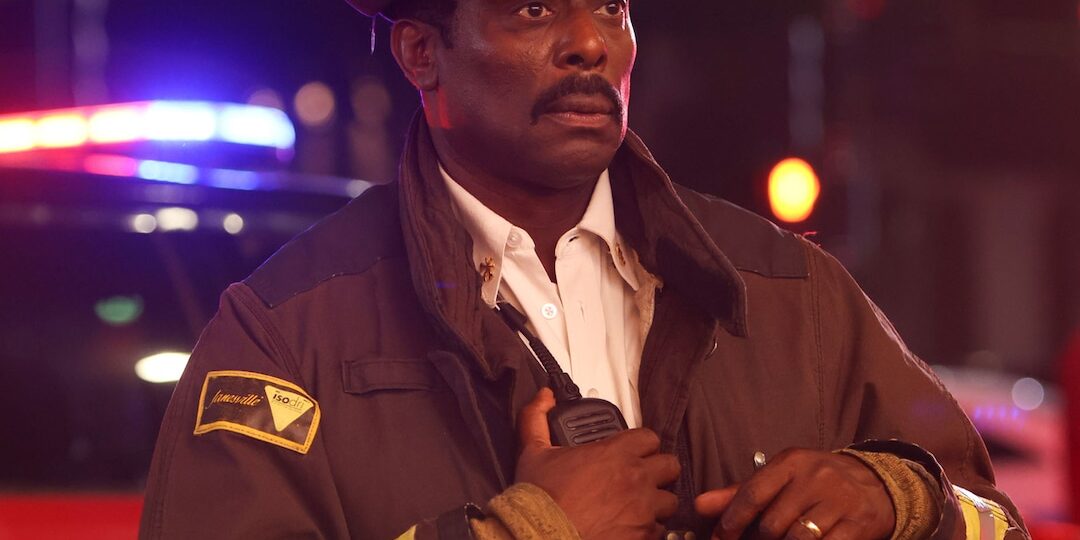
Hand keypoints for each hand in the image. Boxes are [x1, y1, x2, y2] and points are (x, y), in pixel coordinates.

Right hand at [515, 388, 680, 539]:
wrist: (541, 537)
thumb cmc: (540, 500)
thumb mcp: (533, 452)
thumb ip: (537, 418)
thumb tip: (544, 396)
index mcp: (614, 454)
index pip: (650, 437)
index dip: (643, 444)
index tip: (635, 451)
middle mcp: (635, 478)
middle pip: (670, 466)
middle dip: (660, 470)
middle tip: (643, 477)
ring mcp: (643, 509)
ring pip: (669, 501)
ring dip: (657, 502)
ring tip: (640, 506)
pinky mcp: (643, 536)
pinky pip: (660, 531)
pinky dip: (649, 530)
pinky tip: (632, 528)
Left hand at [694, 448, 894, 539]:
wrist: (876, 483)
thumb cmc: (816, 482)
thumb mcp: (780, 477)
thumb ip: (740, 492)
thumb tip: (699, 505)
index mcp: (791, 462)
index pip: (752, 493)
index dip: (731, 521)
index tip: (720, 538)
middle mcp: (815, 478)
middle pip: (772, 523)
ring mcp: (839, 502)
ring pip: (797, 538)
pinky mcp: (858, 525)